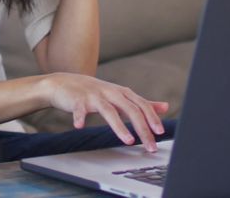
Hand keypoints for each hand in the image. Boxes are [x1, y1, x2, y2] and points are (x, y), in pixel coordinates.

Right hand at [43, 72, 168, 151]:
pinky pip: (79, 110)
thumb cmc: (94, 91)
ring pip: (109, 111)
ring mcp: (94, 95)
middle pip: (130, 109)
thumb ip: (141, 103)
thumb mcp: (119, 95)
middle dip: (142, 128)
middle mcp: (110, 92)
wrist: (63, 83)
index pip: (142, 105)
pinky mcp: (77, 100)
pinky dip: (80, 118)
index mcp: (122, 93)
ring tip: (128, 140)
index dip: (152, 118)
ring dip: (119, 126)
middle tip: (150, 145)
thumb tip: (165, 107)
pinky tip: (80, 126)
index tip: (160, 133)